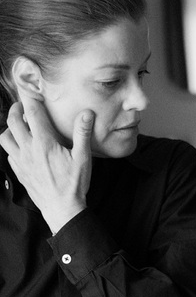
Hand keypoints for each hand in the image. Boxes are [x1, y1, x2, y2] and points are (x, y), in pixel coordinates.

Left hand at [0, 98, 94, 233]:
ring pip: (4, 137)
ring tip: (20, 126)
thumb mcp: (83, 157)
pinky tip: (22, 147)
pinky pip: (8, 153)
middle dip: (16, 109)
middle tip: (23, 105)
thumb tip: (86, 113)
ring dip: (10, 127)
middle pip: (13, 121)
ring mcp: (21, 162)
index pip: (33, 113)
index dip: (30, 97)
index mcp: (44, 143)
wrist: (62, 208)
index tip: (29, 87)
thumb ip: (82, 133)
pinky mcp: (19, 172)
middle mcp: (28, 149)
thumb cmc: (74, 183)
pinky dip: (12, 145)